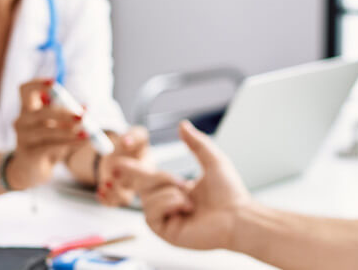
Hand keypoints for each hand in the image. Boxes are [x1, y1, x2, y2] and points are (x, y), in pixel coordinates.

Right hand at [6, 78, 85, 188]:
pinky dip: (70, 142)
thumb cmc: (46, 144)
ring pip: (48, 130)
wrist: (31, 171)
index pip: (25, 90)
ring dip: (70, 131)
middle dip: (63, 112)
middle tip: (83, 116)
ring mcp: (22, 138)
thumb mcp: (58, 128)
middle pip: (41, 111)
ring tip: (86, 132)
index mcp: (27, 109)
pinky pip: (51, 146)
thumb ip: (69, 117)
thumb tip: (87, 106)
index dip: (38, 84)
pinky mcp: (28, 153)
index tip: (55, 83)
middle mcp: (21, 121)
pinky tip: (82, 141)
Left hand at [94, 125, 150, 206]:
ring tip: (105, 184)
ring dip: (114, 194)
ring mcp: (127, 189)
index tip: (118, 161)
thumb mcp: (136, 134)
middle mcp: (140, 180)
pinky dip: (105, 200)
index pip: (145, 172)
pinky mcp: (116, 194)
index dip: (132, 169)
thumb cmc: (132, 143)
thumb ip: (134, 136)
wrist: (119, 152)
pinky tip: (100, 192)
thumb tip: (126, 141)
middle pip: (135, 190)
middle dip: (124, 184)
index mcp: (148, 166)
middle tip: (112, 175)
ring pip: (125, 199)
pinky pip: (113, 203)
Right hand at [136, 120, 251, 249]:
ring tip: (190, 200)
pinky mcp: (166, 233)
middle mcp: (170, 205)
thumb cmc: (231, 194)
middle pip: (144, 185)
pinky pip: (151, 213)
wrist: (238, 217)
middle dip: (160, 177)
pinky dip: (168, 204)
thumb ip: (196, 142)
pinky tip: (186, 208)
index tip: (118, 163)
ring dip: (170, 193)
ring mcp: (167, 220)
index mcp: (178, 190)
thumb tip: (182, 125)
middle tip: (183, 182)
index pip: (150, 179)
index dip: (134, 170)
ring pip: (147, 199)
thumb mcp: (213, 160)